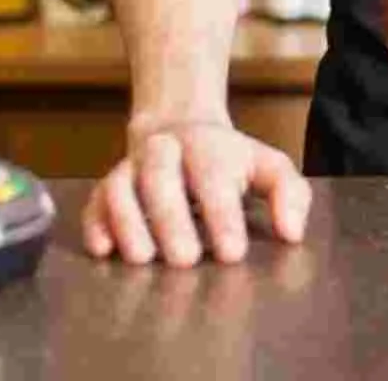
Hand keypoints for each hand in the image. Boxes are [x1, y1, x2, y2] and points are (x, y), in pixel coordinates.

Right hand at [81, 115, 312, 266]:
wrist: (180, 126)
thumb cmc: (228, 160)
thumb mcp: (267, 166)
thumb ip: (288, 194)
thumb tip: (293, 232)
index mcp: (210, 146)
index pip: (215, 177)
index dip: (223, 216)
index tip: (232, 253)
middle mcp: (165, 152)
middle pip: (161, 177)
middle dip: (172, 220)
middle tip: (186, 261)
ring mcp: (131, 168)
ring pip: (120, 187)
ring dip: (130, 223)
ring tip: (143, 259)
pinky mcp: (105, 187)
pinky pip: (93, 202)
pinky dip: (95, 224)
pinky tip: (104, 249)